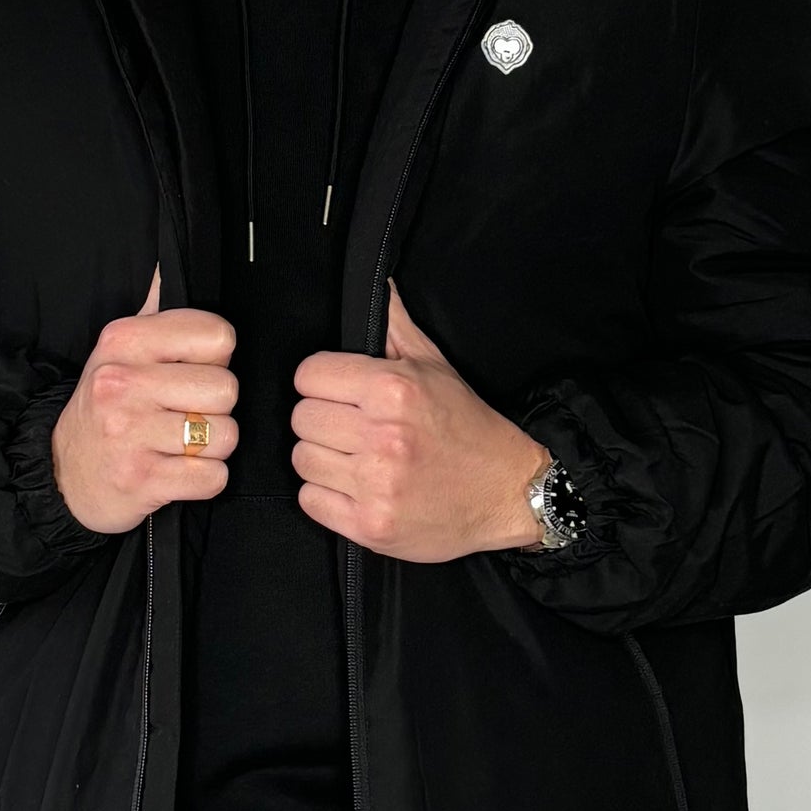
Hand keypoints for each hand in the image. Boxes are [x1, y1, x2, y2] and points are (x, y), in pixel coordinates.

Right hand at [51, 264, 238, 532]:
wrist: (60, 476)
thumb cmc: (106, 409)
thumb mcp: (119, 352)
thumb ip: (154, 310)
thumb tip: (167, 259)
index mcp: (124, 341)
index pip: (218, 336)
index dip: (215, 360)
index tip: (189, 374)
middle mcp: (122, 382)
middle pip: (227, 388)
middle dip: (216, 409)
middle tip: (184, 415)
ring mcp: (129, 433)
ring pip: (225, 435)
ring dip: (212, 449)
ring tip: (179, 445)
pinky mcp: (140, 479)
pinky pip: (213, 478)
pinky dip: (205, 481)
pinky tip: (178, 472)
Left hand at [290, 281, 547, 559]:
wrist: (508, 492)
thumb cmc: (469, 429)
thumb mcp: (436, 367)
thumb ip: (396, 326)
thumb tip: (378, 284)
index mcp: (394, 389)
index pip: (308, 375)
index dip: (321, 382)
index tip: (338, 392)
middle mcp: (383, 436)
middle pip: (301, 418)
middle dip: (321, 420)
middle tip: (349, 428)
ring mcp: (376, 484)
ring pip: (301, 459)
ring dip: (321, 458)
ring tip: (353, 458)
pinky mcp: (371, 525)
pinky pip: (311, 500)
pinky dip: (325, 495)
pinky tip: (354, 487)